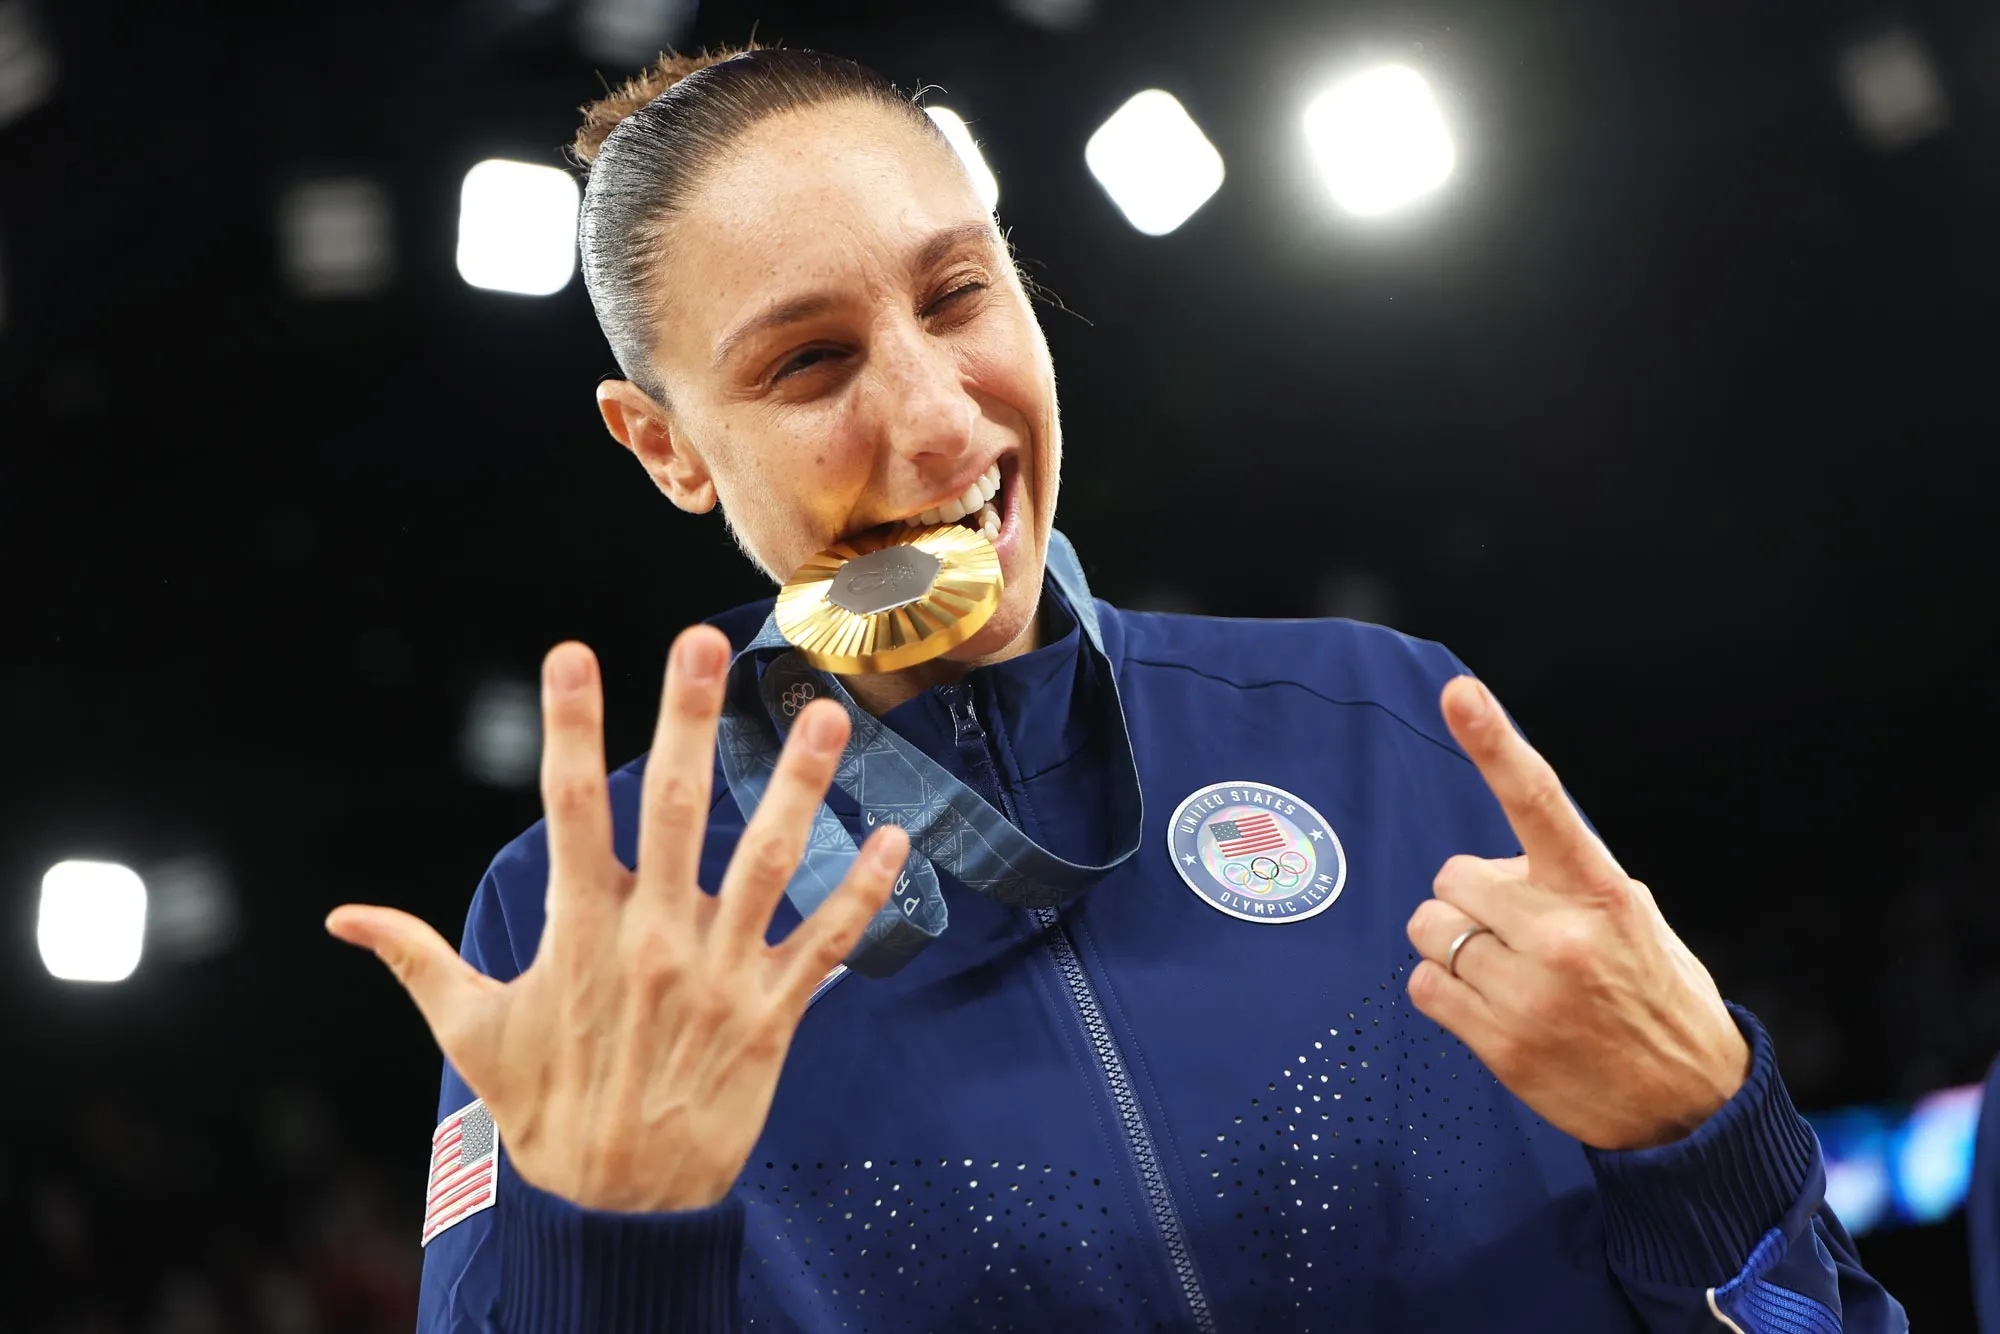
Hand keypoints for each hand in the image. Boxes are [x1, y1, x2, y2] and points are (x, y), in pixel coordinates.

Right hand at [326, 630, 905, 1210]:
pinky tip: (897, 837)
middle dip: (685, 722)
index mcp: (577, 933)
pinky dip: (865, 892)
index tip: (573, 654)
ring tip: (824, 713)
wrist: (615, 1209)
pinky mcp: (772, 1014)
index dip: (567, 727)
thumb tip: (341, 918)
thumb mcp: (469, 1032)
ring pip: (768, 862)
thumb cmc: (543, 1110)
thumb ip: (415, 959)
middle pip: (670, 811)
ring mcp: (718, 975)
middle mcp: (651, 941)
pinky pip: (826, 943)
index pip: (568, 810)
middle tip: (702, 643)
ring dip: (798, 785)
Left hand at [1405, 676, 1749, 1151]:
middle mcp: (1561, 935)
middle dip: (1474, 899)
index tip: (1459, 691)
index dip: (1494, 742)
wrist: (1689, 1106)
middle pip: (1453, 878)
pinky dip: (1446, 990)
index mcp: (1600, 891)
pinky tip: (1493, 1005)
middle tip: (1519, 931)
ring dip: (1456, 944)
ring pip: (1431, 930)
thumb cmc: (1654, 994)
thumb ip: (1563, 880)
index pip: (1538, 802)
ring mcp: (1527, 993)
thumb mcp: (1633, 917)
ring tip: (1509, 971)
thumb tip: (1495, 866)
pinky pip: (1424, 985)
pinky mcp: (1499, 1043)